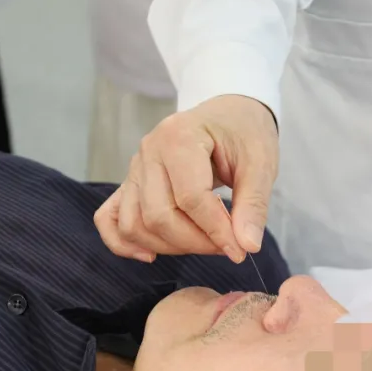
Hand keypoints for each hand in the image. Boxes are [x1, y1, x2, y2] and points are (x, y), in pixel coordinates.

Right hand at [95, 95, 278, 262]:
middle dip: (195, 242)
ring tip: (204, 244)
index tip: (241, 251)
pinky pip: (110, 219)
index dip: (216, 232)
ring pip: (135, 224)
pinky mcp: (131, 184)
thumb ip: (253, 205)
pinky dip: (124, 243)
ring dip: (169, 247)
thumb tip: (247, 246)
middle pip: (158, 216)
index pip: (191, 199)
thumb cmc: (244, 133)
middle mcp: (148, 152)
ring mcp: (135, 168)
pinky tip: (151, 255)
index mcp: (179, 137)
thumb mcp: (261, 163)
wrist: (228, 116)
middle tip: (228, 247)